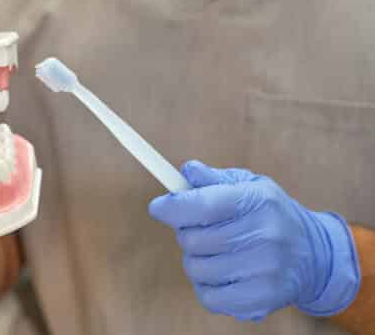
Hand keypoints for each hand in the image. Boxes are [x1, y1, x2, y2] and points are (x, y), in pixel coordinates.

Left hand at [149, 160, 359, 320]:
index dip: (172, 207)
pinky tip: (223, 275)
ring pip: (196, 269)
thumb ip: (213, 179)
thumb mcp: (247, 185)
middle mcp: (265, 235)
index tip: (157, 207)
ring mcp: (265, 270)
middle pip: (193, 240)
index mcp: (258, 201)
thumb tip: (187, 171)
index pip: (203, 205)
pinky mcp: (262, 299)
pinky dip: (207, 287)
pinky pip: (209, 297)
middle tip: (201, 230)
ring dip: (196, 261)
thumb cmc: (268, 214)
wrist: (313, 255)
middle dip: (186, 233)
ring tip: (215, 253)